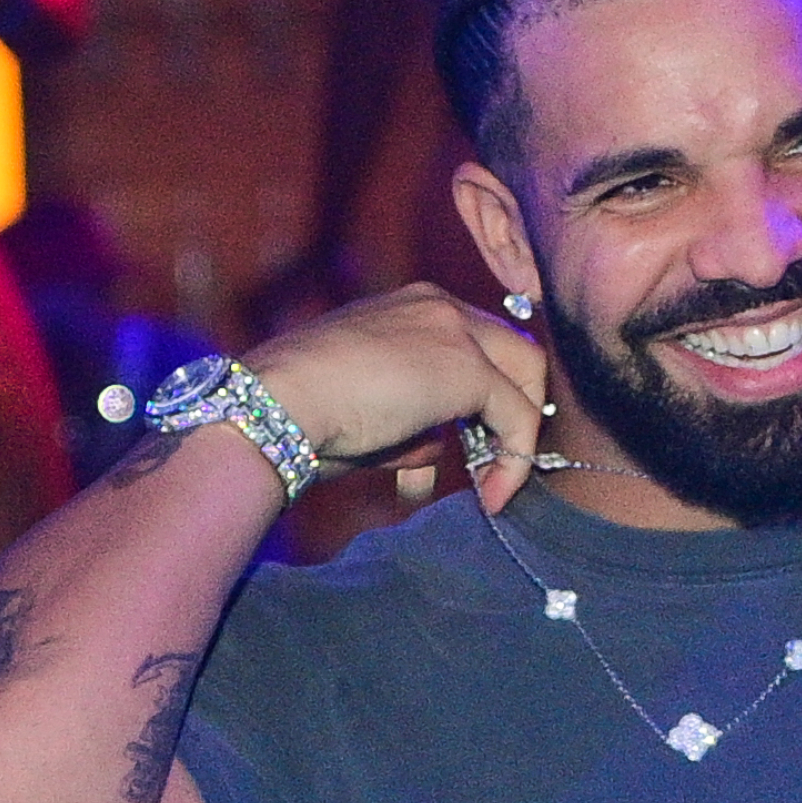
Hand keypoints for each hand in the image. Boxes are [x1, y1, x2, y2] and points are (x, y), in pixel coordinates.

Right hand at [242, 283, 548, 511]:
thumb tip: (437, 453)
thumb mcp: (369, 409)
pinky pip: (517, 418)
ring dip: (514, 438)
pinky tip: (492, 496)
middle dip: (510, 412)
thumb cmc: (302, 412)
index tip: (477, 441)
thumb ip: (414, 421)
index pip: (477, 342)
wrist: (276, 403)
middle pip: (513, 354)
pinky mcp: (467, 369)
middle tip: (496, 461)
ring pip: (525, 380)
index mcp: (410, 306)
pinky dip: (513, 461)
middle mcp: (438, 306)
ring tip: (492, 488)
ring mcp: (456, 332)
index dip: (487, 395)